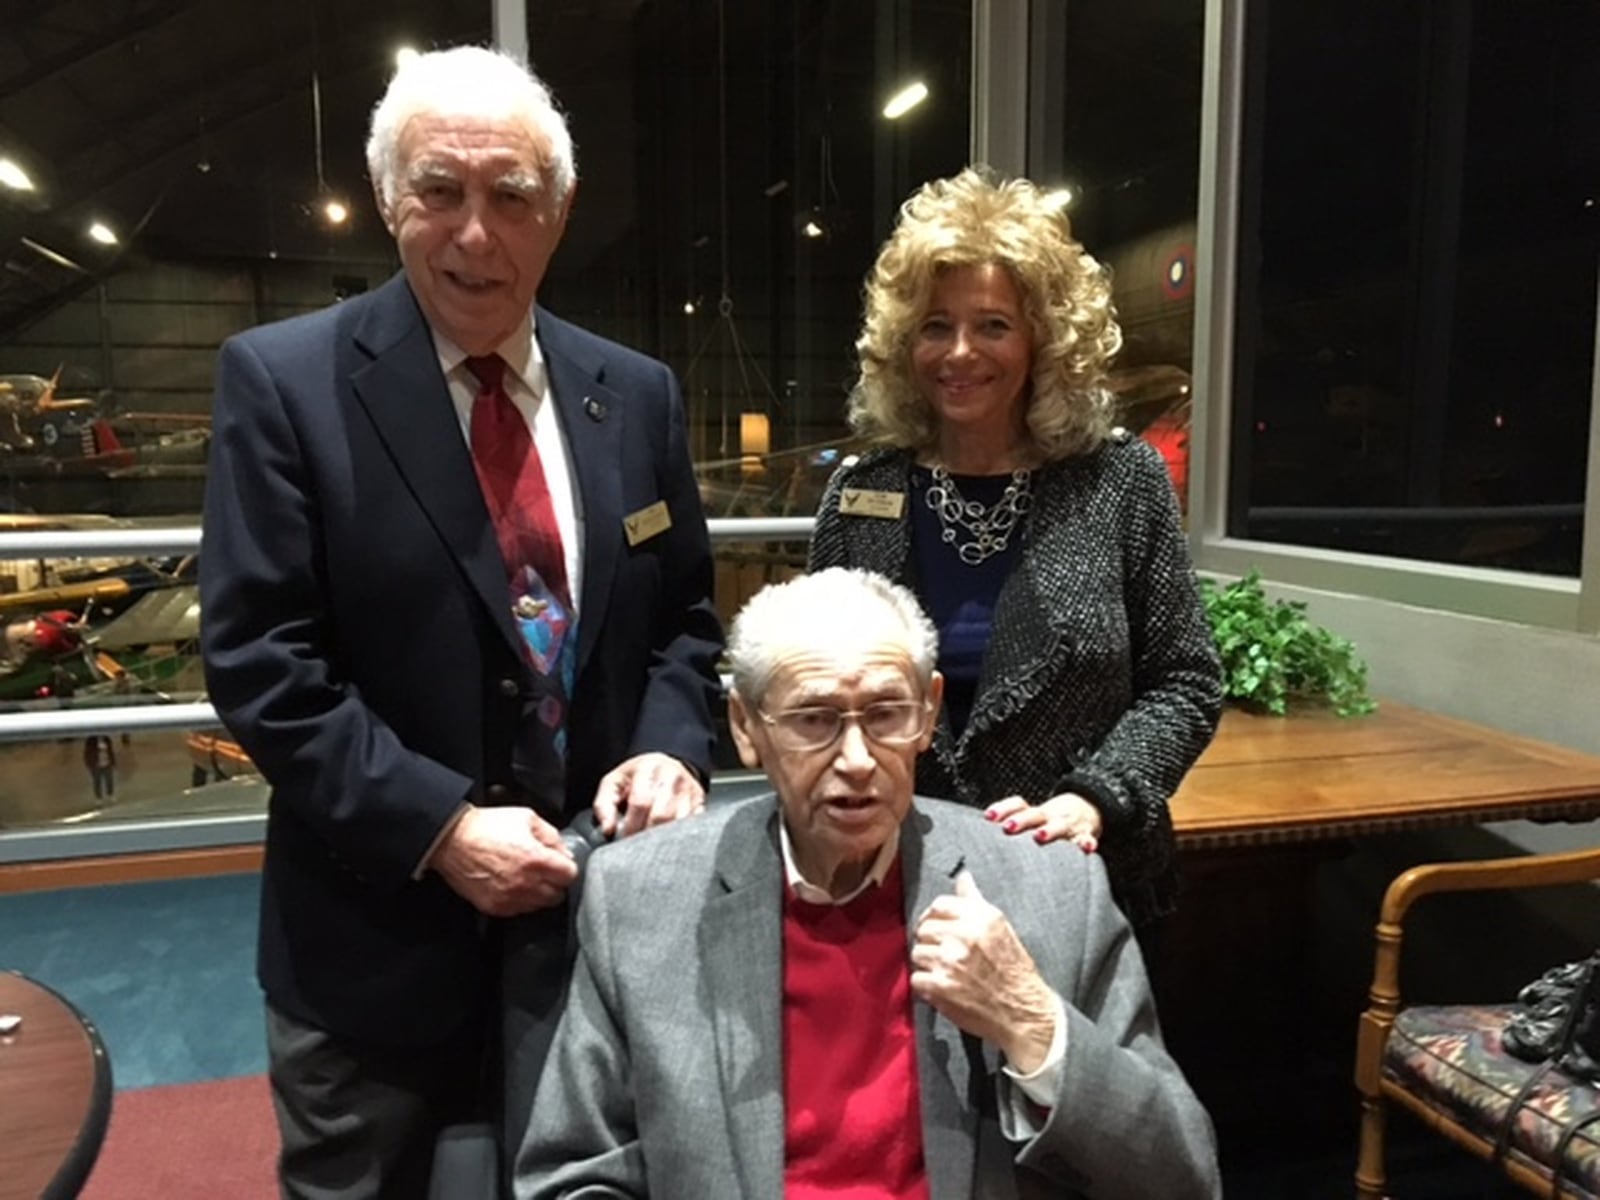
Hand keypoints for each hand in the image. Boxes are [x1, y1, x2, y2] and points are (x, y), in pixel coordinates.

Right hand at [431, 805, 577, 916]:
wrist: (453, 840)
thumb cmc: (487, 827)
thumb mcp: (527, 818)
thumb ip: (552, 836)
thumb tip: (564, 853)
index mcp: (536, 859)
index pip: (570, 875)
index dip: (566, 867)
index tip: (560, 864)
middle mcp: (525, 883)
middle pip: (558, 895)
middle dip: (555, 882)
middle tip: (545, 871)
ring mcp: (510, 898)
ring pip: (539, 905)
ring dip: (539, 893)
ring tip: (527, 877)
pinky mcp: (495, 907)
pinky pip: (519, 911)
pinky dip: (521, 900)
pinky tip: (513, 885)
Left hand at [592, 752, 704, 837]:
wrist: (667, 764)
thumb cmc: (638, 775)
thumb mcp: (615, 781)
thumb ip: (604, 804)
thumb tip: (608, 829)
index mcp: (648, 768)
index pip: (641, 802)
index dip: (631, 825)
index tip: (625, 838)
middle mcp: (672, 777)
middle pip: (661, 815)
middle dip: (646, 835)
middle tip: (636, 845)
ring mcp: (690, 790)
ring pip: (678, 824)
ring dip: (662, 839)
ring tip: (650, 844)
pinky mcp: (701, 802)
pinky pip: (692, 826)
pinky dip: (679, 837)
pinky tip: (668, 840)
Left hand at [910, 871, 1059, 1072]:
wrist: (1024, 1011)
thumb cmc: (1013, 970)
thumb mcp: (999, 927)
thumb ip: (975, 901)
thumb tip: (963, 877)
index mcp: (980, 917)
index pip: (939, 905)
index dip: (936, 917)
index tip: (940, 929)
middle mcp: (965, 935)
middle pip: (924, 928)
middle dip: (931, 942)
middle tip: (945, 955)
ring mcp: (951, 961)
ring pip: (917, 953)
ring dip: (928, 964)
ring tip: (947, 972)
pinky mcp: (941, 986)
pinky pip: (916, 978)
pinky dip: (926, 986)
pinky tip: (942, 988)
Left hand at [986, 791, 1102, 852]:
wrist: (1089, 809)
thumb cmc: (1052, 821)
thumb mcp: (1034, 819)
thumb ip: (1012, 825)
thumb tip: (984, 834)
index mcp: (1036, 813)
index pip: (1019, 805)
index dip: (1003, 809)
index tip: (988, 817)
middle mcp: (1050, 816)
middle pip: (1035, 815)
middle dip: (1022, 821)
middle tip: (1007, 828)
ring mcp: (1068, 825)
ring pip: (1059, 826)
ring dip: (1050, 830)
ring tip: (1039, 836)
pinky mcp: (1085, 835)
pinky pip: (1086, 840)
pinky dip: (1086, 843)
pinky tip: (1086, 849)